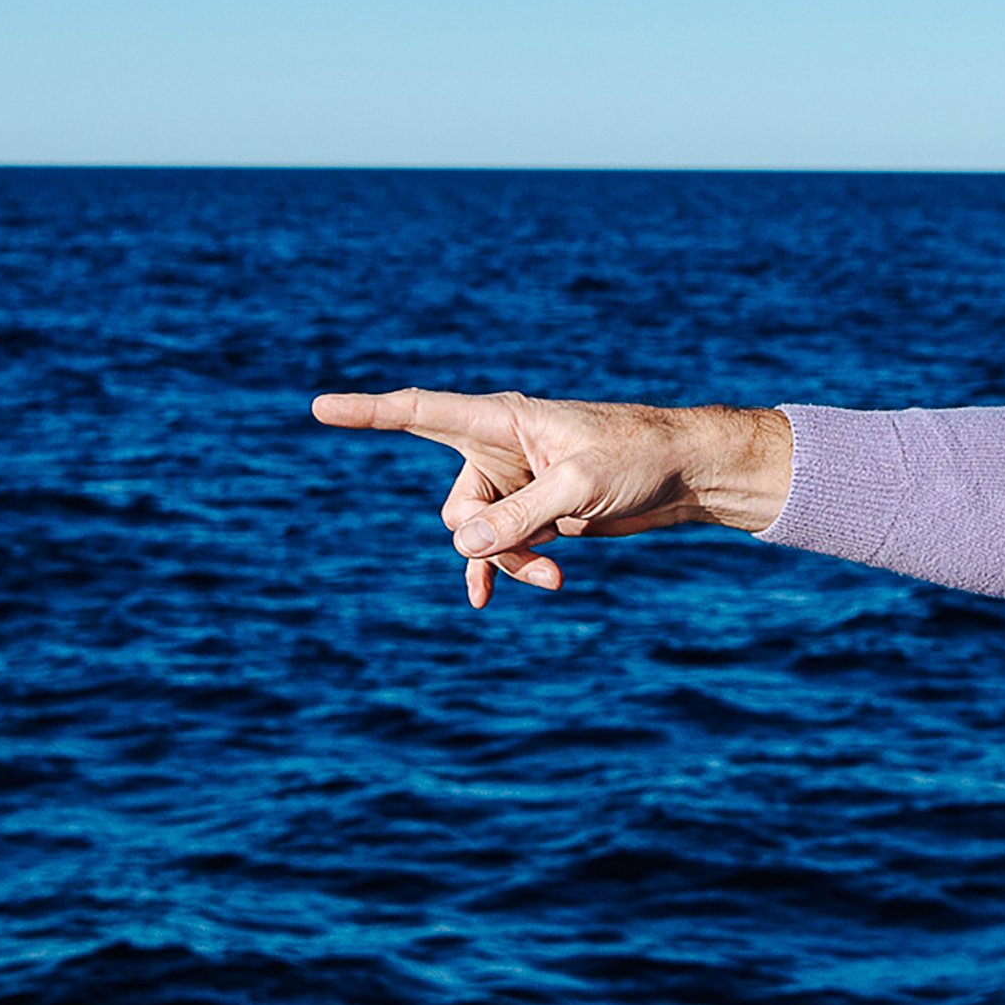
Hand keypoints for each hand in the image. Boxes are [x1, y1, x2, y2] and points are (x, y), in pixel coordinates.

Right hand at [309, 388, 793, 607]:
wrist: (685, 474)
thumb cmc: (638, 457)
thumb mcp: (580, 487)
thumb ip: (519, 516)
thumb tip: (464, 549)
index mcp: (502, 420)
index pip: (420, 413)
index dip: (368, 413)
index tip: (319, 407)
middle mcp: (498, 448)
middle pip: (457, 507)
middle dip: (487, 540)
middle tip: (540, 553)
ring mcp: (514, 483)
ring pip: (479, 537)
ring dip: (512, 561)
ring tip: (556, 576)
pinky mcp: (535, 512)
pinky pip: (501, 550)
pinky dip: (507, 571)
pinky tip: (504, 596)